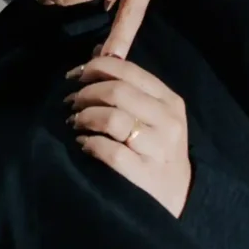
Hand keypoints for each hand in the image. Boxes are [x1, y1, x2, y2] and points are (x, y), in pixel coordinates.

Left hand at [64, 54, 190, 215]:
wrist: (178, 196)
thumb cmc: (158, 150)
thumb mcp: (155, 116)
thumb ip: (129, 86)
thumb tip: (96, 52)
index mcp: (170, 101)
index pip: (129, 71)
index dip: (95, 68)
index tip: (75, 76)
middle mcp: (168, 122)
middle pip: (118, 91)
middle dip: (86, 93)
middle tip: (71, 103)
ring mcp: (158, 149)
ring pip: (112, 118)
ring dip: (84, 117)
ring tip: (75, 123)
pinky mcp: (144, 173)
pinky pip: (109, 151)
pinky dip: (89, 144)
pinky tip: (83, 144)